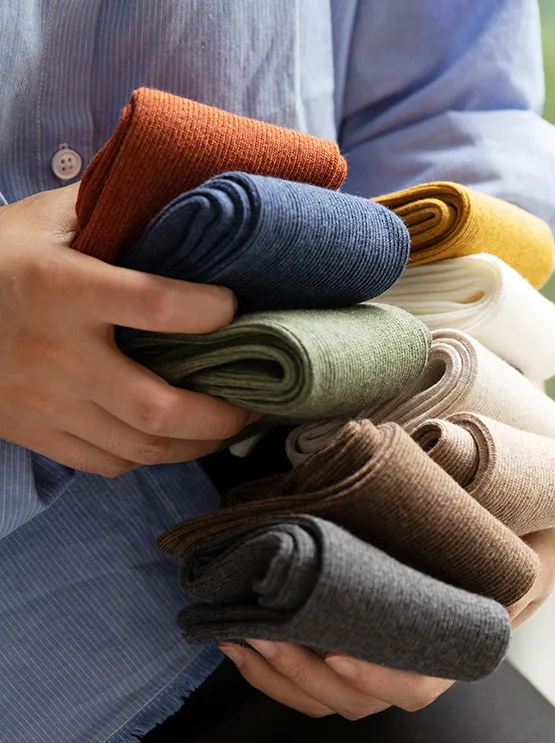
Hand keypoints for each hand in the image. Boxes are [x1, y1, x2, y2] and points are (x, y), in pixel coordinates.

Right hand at [0, 184, 250, 475]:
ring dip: (196, 444)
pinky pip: (107, 463)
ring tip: (226, 427)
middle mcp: (57, 353)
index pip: (156, 304)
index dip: (211, 310)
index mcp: (63, 288)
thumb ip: (109, 212)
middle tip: (252, 402)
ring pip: (139, 446)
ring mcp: (43, 402)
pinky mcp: (33, 432)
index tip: (234, 306)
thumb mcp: (44, 221)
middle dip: (220, 414)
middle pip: (156, 406)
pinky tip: (171, 439)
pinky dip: (150, 458)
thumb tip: (179, 198)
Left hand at [219, 524, 554, 719]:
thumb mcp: (538, 545)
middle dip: (303, 674)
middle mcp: (410, 656)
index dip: (378, 678)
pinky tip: (240, 631)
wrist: (498, 515)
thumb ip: (531, 570)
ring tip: (240, 631)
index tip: (341, 653)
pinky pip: (304, 665)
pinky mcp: (347, 627)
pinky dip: (269, 658)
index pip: (416, 683)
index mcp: (453, 644)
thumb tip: (511, 596)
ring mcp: (375, 645)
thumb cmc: (521, 532)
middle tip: (266, 634)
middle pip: (353, 695)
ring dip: (275, 669)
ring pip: (320, 688)